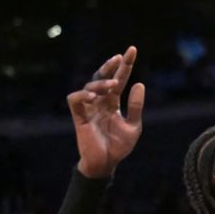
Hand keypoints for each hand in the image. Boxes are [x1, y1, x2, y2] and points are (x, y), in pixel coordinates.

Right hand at [68, 46, 145, 178]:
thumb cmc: (118, 146)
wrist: (106, 163)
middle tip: (119, 58)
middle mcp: (100, 102)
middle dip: (110, 66)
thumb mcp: (133, 126)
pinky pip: (75, 100)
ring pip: (90, 86)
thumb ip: (136, 106)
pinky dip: (82, 95)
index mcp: (113, 102)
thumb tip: (140, 83)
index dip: (125, 65)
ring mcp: (88, 108)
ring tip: (114, 85)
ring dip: (101, 83)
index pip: (119, 79)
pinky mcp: (78, 116)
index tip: (132, 50)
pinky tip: (92, 96)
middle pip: (102, 77)